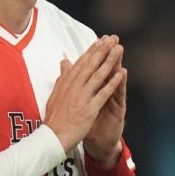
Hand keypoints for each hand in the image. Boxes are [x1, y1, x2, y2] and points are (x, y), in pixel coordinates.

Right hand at [43, 36, 123, 151]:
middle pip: (91, 64)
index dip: (92, 50)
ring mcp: (82, 97)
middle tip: (113, 38)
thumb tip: (64, 62)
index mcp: (66, 82)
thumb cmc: (55, 118)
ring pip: (98, 75)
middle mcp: (74, 86)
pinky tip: (121, 74)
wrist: (53, 137)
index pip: (81, 62)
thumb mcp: (55, 94)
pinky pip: (103, 93)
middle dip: (103, 50)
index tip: (101, 40)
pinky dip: (112, 83)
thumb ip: (62, 77)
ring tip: (119, 49)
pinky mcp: (89, 108)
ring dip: (110, 61)